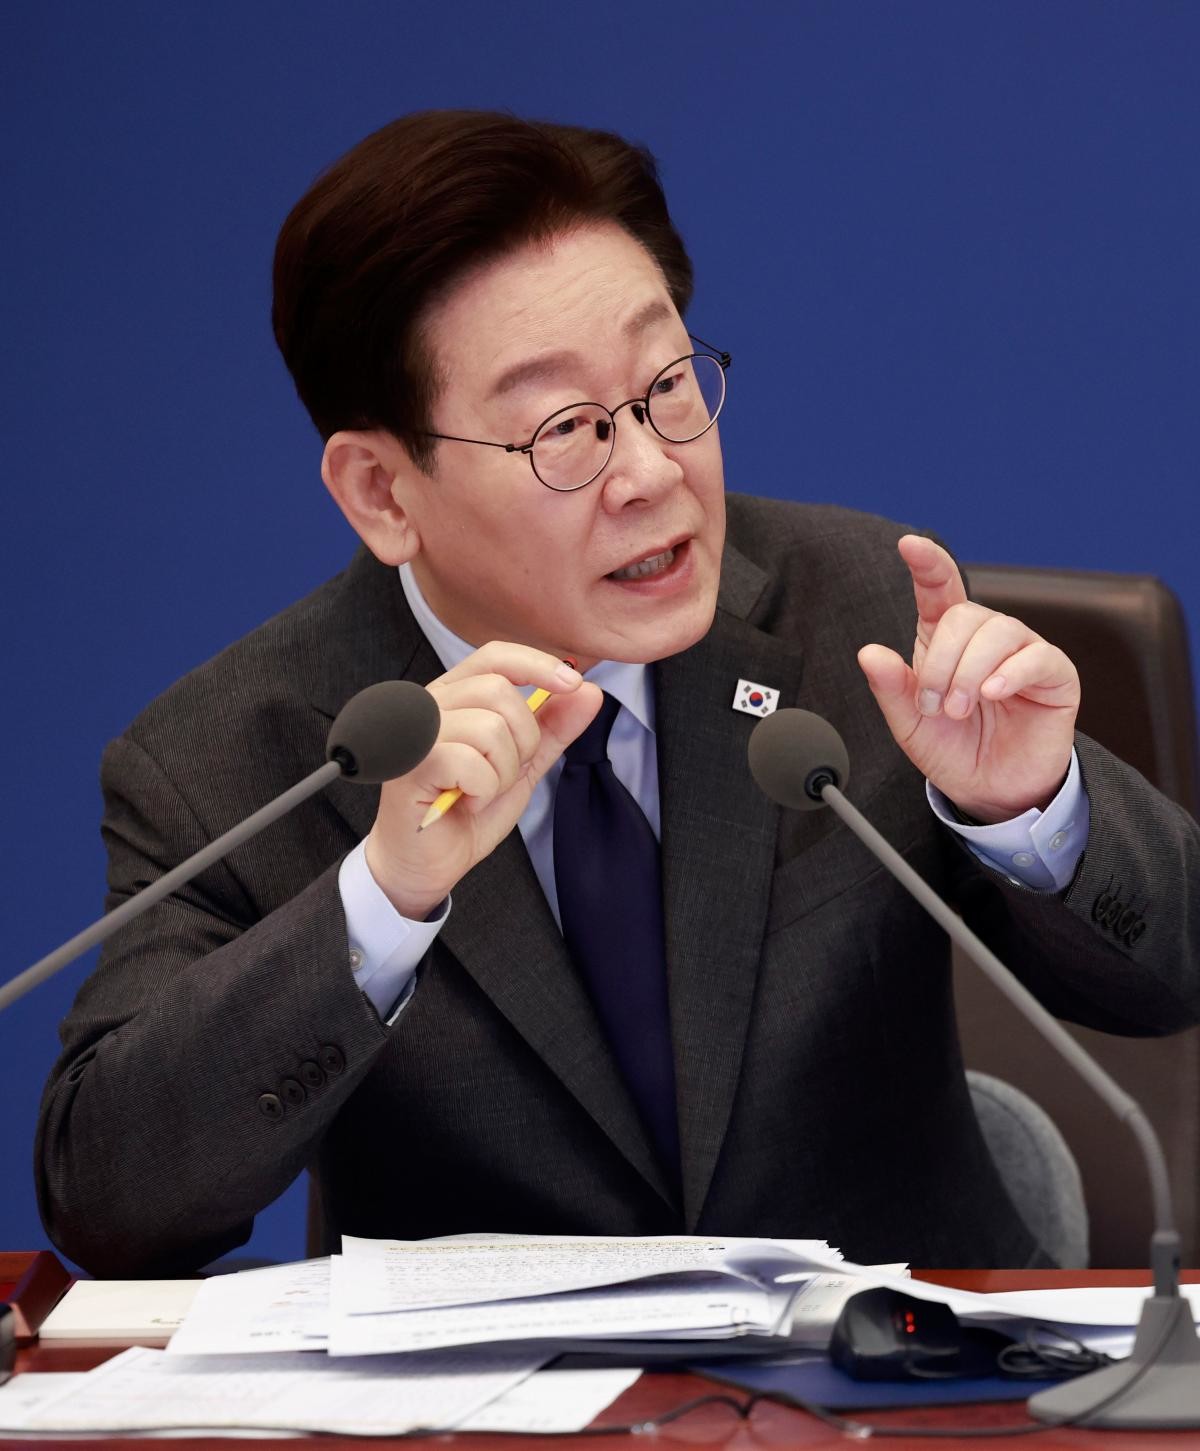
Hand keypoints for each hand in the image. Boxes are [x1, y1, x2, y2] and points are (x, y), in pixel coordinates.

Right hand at [364, 643, 601, 917]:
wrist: (429, 863)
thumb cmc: (466, 811)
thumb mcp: (523, 766)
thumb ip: (552, 729)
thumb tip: (589, 692)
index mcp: (456, 696)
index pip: (496, 656)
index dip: (538, 664)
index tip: (573, 684)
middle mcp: (431, 706)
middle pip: (499, 691)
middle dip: (523, 739)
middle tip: (505, 773)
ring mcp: (416, 734)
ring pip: (489, 728)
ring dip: (502, 772)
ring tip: (481, 791)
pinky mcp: (409, 765)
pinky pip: (470, 763)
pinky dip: (483, 790)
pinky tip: (466, 802)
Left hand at [857, 535, 1079, 822]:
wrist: (990, 790)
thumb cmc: (952, 749)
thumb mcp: (910, 724)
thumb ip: (892, 688)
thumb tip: (869, 653)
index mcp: (945, 639)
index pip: (939, 588)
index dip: (927, 564)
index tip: (909, 545)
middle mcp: (985, 637)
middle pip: (963, 616)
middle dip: (941, 662)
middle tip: (935, 705)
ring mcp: (1023, 651)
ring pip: (998, 632)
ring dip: (969, 673)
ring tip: (958, 710)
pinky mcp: (1054, 674)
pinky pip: (1037, 657)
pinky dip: (1009, 674)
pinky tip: (992, 695)